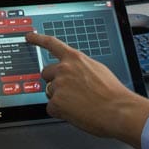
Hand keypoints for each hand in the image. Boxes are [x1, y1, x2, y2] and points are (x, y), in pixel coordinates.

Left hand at [25, 32, 148, 148]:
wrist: (118, 110)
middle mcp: (64, 69)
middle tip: (71, 92)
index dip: (38, 39)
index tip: (29, 36)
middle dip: (54, 81)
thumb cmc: (113, 93)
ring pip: (50, 92)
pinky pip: (51, 108)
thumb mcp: (97, 69)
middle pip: (46, 73)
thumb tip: (74, 71)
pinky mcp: (56, 103)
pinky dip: (61, 112)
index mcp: (75, 58)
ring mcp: (58, 85)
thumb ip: (80, 67)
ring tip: (79, 104)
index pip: (51, 44)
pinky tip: (76, 112)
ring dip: (60, 98)